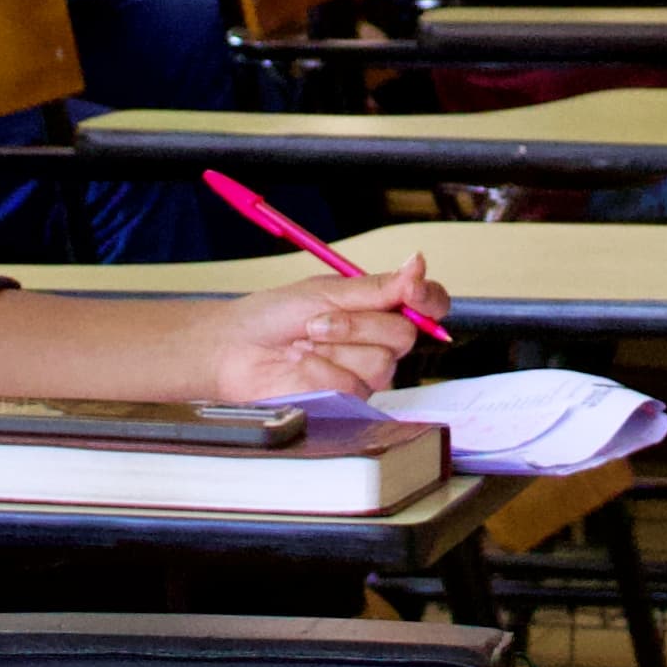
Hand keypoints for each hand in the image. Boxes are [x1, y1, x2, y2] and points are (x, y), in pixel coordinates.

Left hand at [204, 260, 442, 401]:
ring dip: (336, 346)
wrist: (237, 348)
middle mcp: (378, 341)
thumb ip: (377, 287)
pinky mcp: (347, 400)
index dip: (429, 299)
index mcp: (379, 307)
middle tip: (317, 320)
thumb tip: (417, 266)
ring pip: (381, 362)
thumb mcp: (326, 290)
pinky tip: (299, 363)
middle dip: (357, 324)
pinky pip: (353, 385)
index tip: (412, 290)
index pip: (429, 304)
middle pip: (405, 334)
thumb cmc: (274, 316)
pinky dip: (320, 369)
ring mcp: (364, 373)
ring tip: (305, 343)